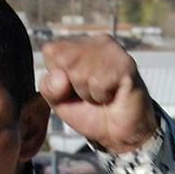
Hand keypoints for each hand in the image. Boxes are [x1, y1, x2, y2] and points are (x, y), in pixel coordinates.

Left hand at [40, 35, 157, 153]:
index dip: (56, 78)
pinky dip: (101, 96)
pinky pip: (98, 82)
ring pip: (80, 72)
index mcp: (77, 44)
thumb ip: (48, 87)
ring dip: (88, 93)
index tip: (72, 88)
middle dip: (72, 86)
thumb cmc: (89, 111)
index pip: (50, 51)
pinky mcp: (126, 63)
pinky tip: (112, 95)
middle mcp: (96, 41)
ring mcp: (112, 50)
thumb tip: (59, 75)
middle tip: (89, 93)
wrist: (119, 132)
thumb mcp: (58, 101)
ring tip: (101, 95)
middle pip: (63, 60)